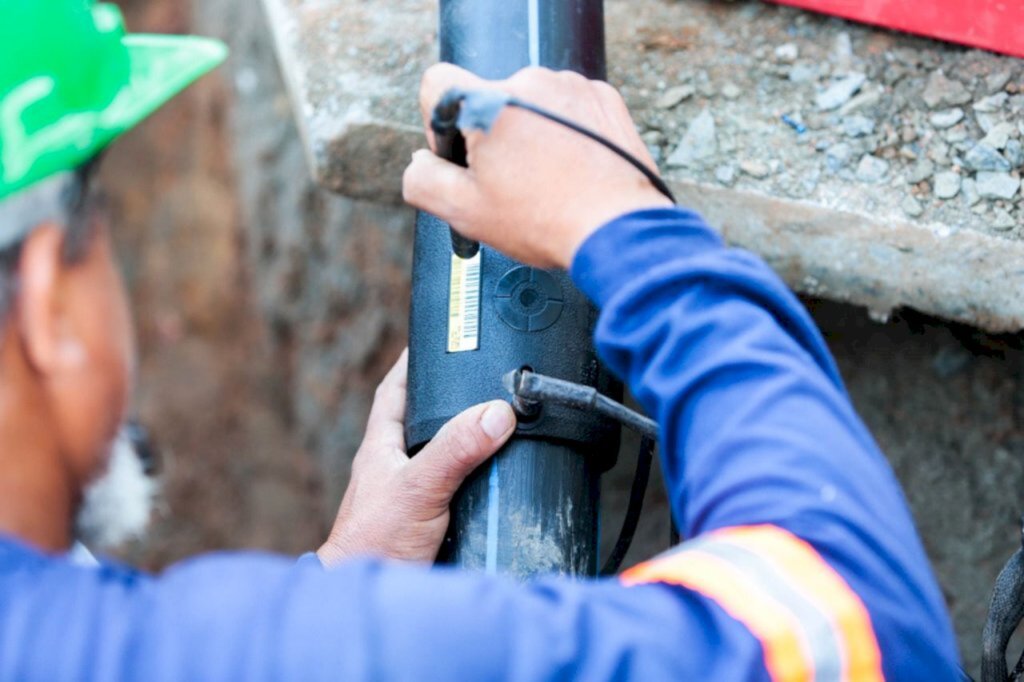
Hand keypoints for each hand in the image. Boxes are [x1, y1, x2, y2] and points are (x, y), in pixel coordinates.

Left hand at [317, 350, 516, 566]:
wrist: (369, 598)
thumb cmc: (374, 545)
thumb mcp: (420, 488)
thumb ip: (456, 450)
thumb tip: (495, 413)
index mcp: (382, 447)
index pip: (397, 390)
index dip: (415, 362)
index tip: (439, 338)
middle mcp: (394, 466)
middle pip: (424, 420)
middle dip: (451, 400)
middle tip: (485, 379)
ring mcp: (410, 495)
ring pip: (443, 456)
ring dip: (468, 443)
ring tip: (502, 425)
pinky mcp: (427, 523)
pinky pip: (456, 489)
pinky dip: (476, 480)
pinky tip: (497, 481)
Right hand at [403, 64, 672, 268]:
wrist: (617, 229)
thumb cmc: (544, 221)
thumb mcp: (464, 212)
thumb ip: (423, 180)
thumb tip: (420, 162)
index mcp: (486, 103)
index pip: (437, 84)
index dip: (439, 125)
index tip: (463, 157)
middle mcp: (528, 82)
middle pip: (488, 100)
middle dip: (493, 138)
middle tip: (513, 184)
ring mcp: (570, 86)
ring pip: (530, 105)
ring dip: (531, 134)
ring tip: (550, 180)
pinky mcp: (603, 98)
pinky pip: (568, 109)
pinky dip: (565, 134)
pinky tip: (573, 170)